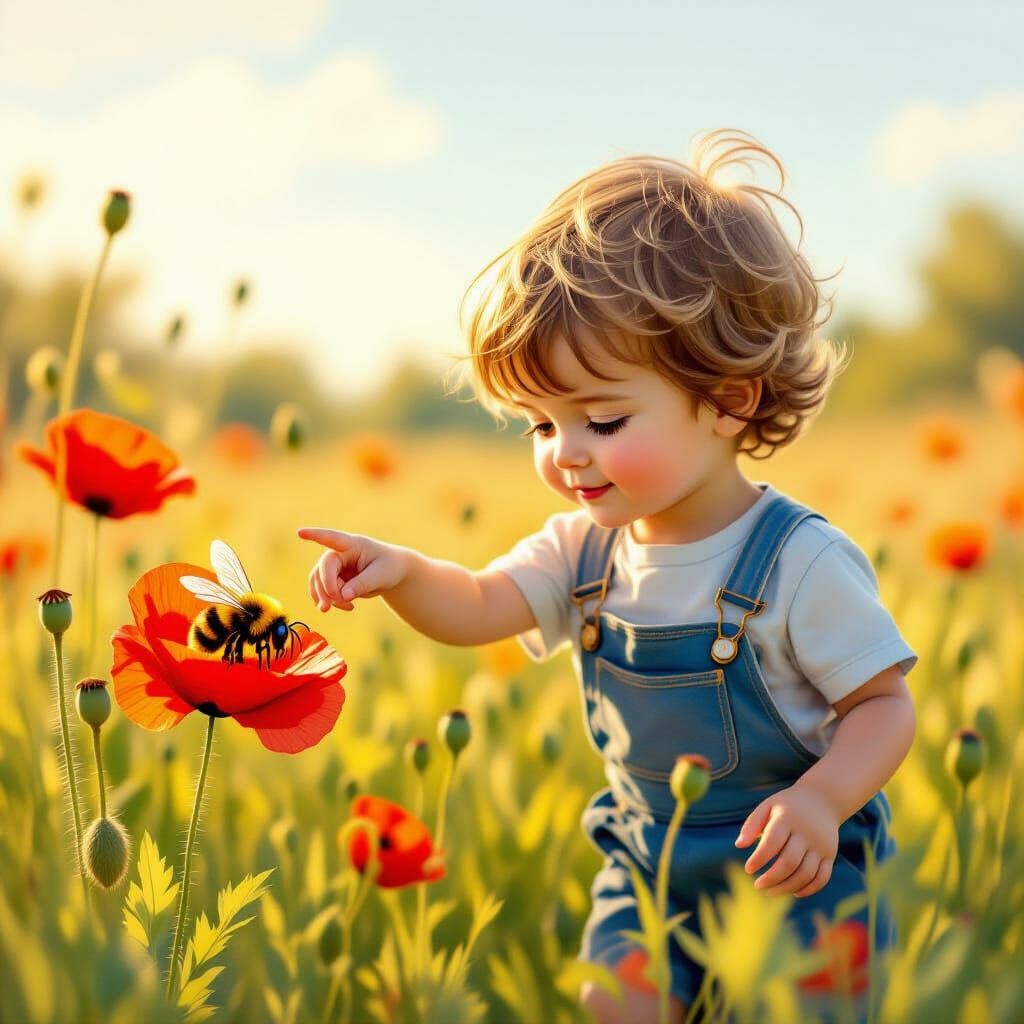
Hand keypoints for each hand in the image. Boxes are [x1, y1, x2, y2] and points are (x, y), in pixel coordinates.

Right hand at [297, 527, 409, 612]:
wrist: (392, 573)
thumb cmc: (389, 567)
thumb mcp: (381, 576)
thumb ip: (362, 584)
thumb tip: (343, 595)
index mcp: (353, 545)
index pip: (332, 538)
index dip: (315, 535)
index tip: (300, 533)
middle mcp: (340, 553)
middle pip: (323, 569)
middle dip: (328, 588)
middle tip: (340, 602)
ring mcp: (335, 566)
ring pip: (318, 581)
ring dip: (326, 597)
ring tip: (347, 607)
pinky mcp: (333, 579)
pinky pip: (322, 591)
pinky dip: (329, 601)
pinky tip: (345, 607)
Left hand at [734, 783, 839, 897]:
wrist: (822, 800)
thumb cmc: (787, 806)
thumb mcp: (768, 806)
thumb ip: (752, 824)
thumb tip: (739, 845)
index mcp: (788, 818)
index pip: (773, 842)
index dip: (759, 858)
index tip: (748, 869)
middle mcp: (807, 833)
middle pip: (790, 862)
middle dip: (772, 878)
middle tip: (757, 885)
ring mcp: (821, 845)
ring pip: (806, 874)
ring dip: (787, 887)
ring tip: (770, 891)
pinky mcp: (830, 855)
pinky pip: (822, 878)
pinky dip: (808, 889)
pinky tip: (792, 892)